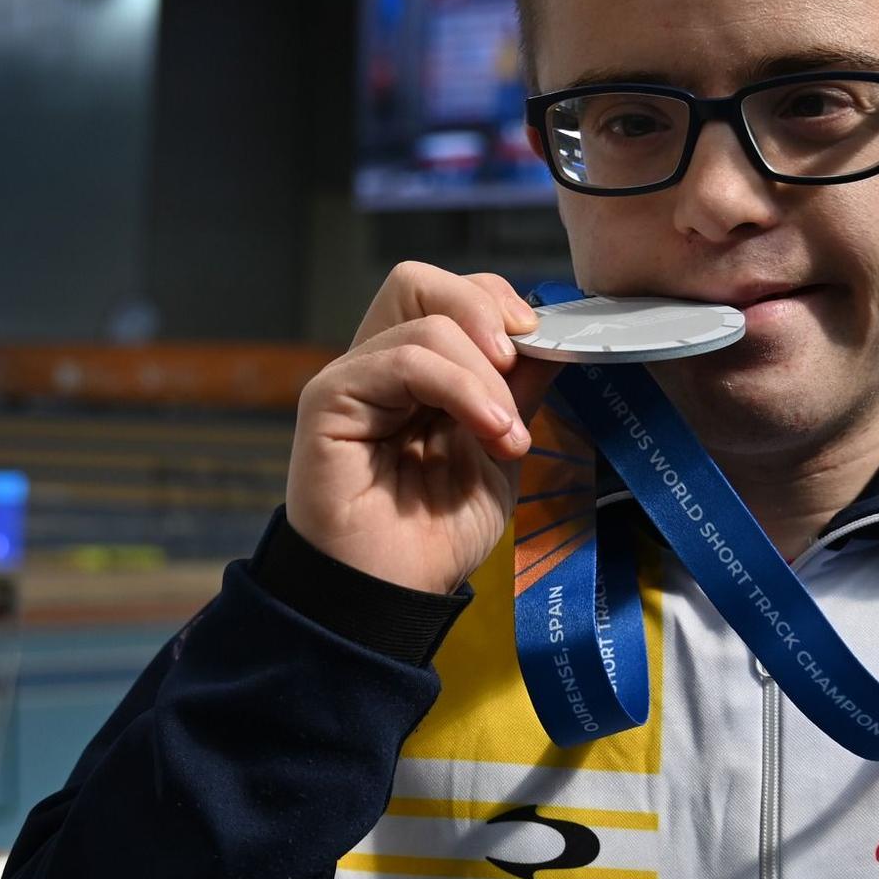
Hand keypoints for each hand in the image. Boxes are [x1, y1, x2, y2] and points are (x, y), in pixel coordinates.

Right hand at [285, 262, 561, 594]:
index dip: (496, 304)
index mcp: (415, 373)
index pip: (449, 295)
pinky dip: (459, 386)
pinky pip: (402, 359)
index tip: (542, 347)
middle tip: (519, 366)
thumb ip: (517, 393)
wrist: (394, 597)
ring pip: (423, 318)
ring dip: (484, 374)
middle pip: (420, 281)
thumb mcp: (498, 452)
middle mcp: (378, 366)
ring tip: (506, 434)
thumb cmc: (436, 536)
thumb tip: (548, 338)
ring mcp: (352, 379)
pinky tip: (488, 431)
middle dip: (484, 311)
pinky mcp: (330, 399)